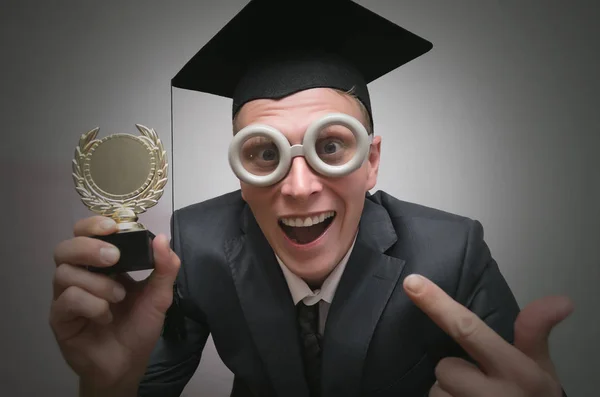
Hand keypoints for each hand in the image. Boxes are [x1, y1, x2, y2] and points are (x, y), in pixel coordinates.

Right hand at [49, 216, 180, 390]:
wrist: (128, 364)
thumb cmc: (139, 327)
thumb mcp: (160, 296)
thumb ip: (165, 268)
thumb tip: (162, 238)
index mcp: (101, 266)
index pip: (85, 234)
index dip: (94, 225)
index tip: (114, 226)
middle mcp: (80, 276)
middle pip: (65, 248)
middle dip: (89, 247)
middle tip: (114, 258)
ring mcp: (66, 296)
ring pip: (64, 273)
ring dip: (97, 283)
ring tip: (119, 298)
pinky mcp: (60, 318)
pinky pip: (67, 300)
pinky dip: (91, 304)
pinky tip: (106, 316)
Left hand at [402, 274, 571, 396]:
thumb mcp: (540, 367)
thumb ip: (534, 331)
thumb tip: (563, 300)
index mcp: (516, 372)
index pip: (468, 329)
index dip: (438, 304)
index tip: (412, 283)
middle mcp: (492, 395)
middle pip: (445, 367)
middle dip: (456, 371)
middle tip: (479, 381)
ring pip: (437, 390)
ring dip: (450, 392)